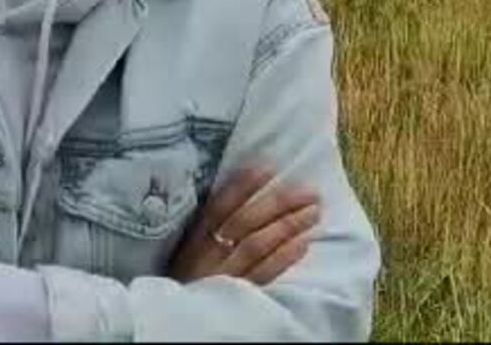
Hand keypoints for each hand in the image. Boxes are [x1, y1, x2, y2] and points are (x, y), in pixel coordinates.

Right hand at [170, 165, 321, 284]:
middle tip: (307, 192)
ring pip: (256, 245)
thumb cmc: (186, 278)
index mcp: (193, 239)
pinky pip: (263, 274)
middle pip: (244, 223)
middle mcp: (207, 254)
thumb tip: (237, 194)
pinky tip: (303, 244)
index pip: (218, 207)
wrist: (177, 321)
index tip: (267, 168)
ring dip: (287, 227)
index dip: (242, 187)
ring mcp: (224, 275)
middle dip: (276, 204)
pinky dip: (283, 258)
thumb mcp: (186, 250)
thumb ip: (206, 228)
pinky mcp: (239, 296)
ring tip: (313, 213)